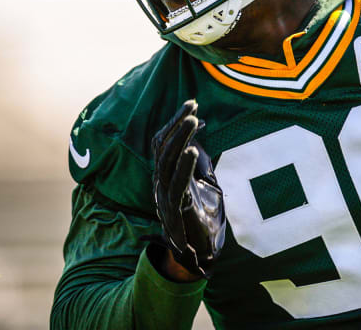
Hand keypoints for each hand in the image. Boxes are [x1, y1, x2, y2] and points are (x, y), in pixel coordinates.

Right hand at [151, 99, 225, 278]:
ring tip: (194, 120)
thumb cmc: (199, 217)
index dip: (175, 122)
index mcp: (164, 175)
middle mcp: (160, 184)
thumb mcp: (200, 180)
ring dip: (180, 140)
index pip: (163, 142)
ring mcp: (165, 198)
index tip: (192, 104)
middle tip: (193, 106)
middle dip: (178, 124)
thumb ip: (196, 156)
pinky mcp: (175, 212)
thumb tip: (201, 125)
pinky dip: (185, 167)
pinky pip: (177, 185)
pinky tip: (193, 151)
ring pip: (167, 163)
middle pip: (163, 148)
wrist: (194, 256)